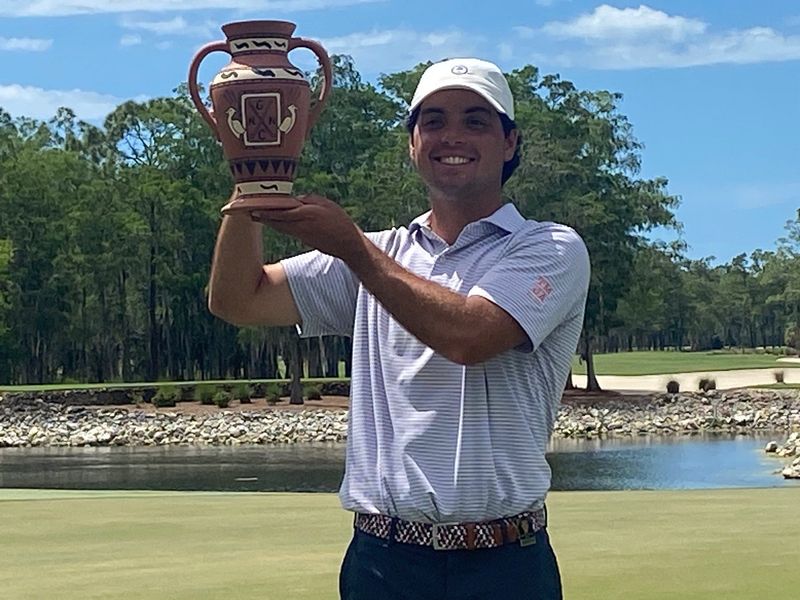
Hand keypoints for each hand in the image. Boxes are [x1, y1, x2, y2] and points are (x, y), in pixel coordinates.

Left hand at [251, 194, 365, 262]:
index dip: (265, 209)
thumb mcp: (325, 204)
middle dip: (260, 215)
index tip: (252, 206)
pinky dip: (276, 224)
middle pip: (275, 220)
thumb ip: (307, 200)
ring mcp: (300, 234)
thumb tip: (293, 200)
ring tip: (254, 214)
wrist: (347, 244)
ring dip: (266, 220)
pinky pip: (285, 229)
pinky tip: (269, 220)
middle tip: (246, 210)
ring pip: (279, 226)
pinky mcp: (302, 238)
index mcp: (306, 214)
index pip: (280, 210)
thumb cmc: (339, 221)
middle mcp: (299, 225)